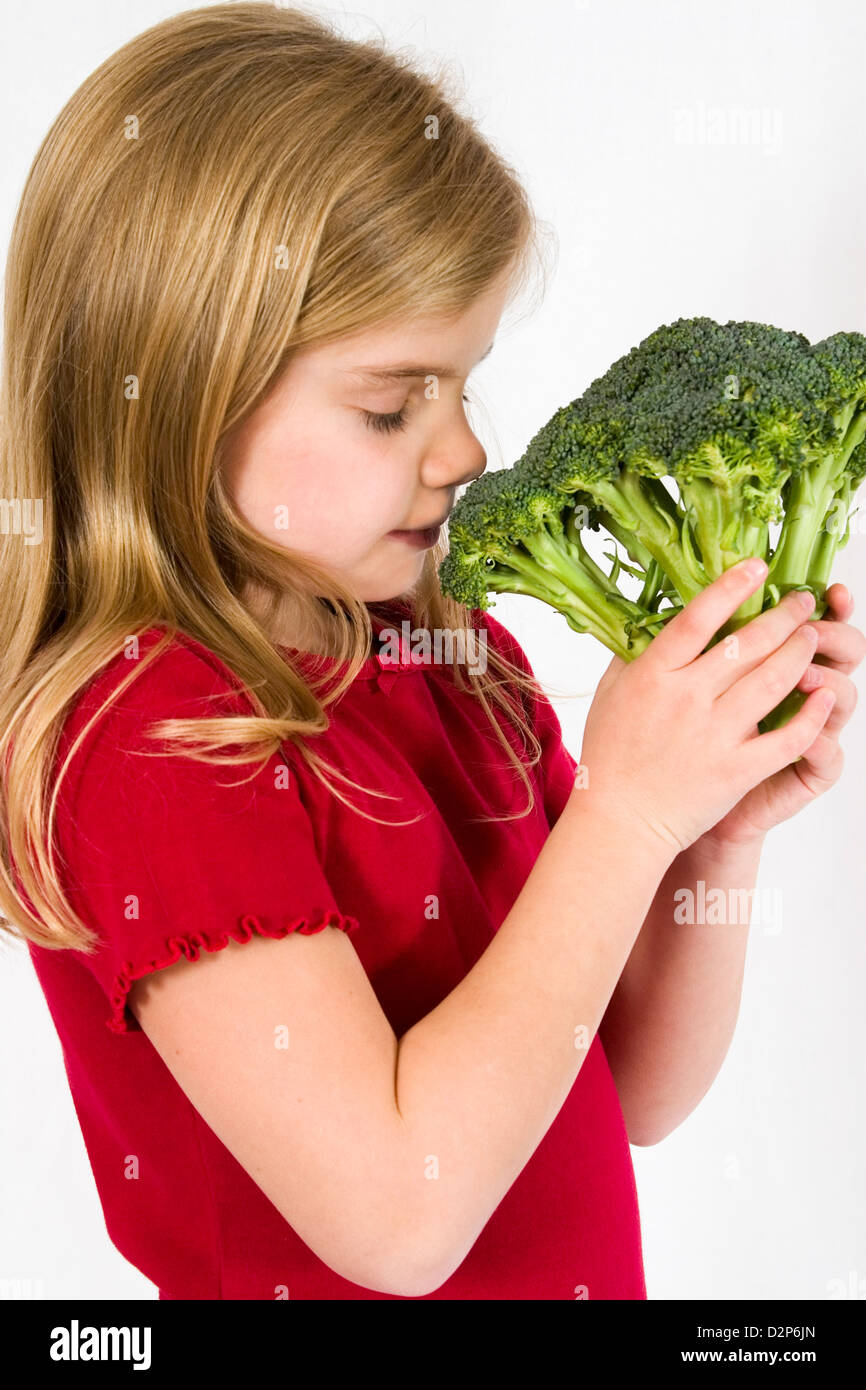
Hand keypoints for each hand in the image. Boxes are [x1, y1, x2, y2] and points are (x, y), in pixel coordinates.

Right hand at [579, 559, 841, 859]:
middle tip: (802, 604)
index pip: (699, 617)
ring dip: (801, 653)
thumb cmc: (610, 757)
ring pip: (774, 680)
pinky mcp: (737, 769)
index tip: (759, 567)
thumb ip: (634, 653)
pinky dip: (813, 714)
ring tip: (813, 638)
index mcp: (652, 674)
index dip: (733, 587)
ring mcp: (715, 733)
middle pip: (747, 642)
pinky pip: (788, 737)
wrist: (619, 822)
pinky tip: (826, 697)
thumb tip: (658, 617)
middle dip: (784, 616)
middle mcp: (687, 697)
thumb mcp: (610, 693)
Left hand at [696, 582, 864, 849]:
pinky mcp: (809, 771)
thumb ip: (703, 643)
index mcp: (778, 660)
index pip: (817, 622)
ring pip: (842, 696)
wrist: (679, 804)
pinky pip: (827, 754)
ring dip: (827, 681)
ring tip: (807, 674)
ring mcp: (813, 730)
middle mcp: (805, 691)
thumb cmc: (682, 737)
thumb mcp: (688, 682)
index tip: (827, 589)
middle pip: (843, 652)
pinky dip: (818, 737)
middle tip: (811, 624)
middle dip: (829, 634)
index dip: (830, 605)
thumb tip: (697, 595)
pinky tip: (810, 727)